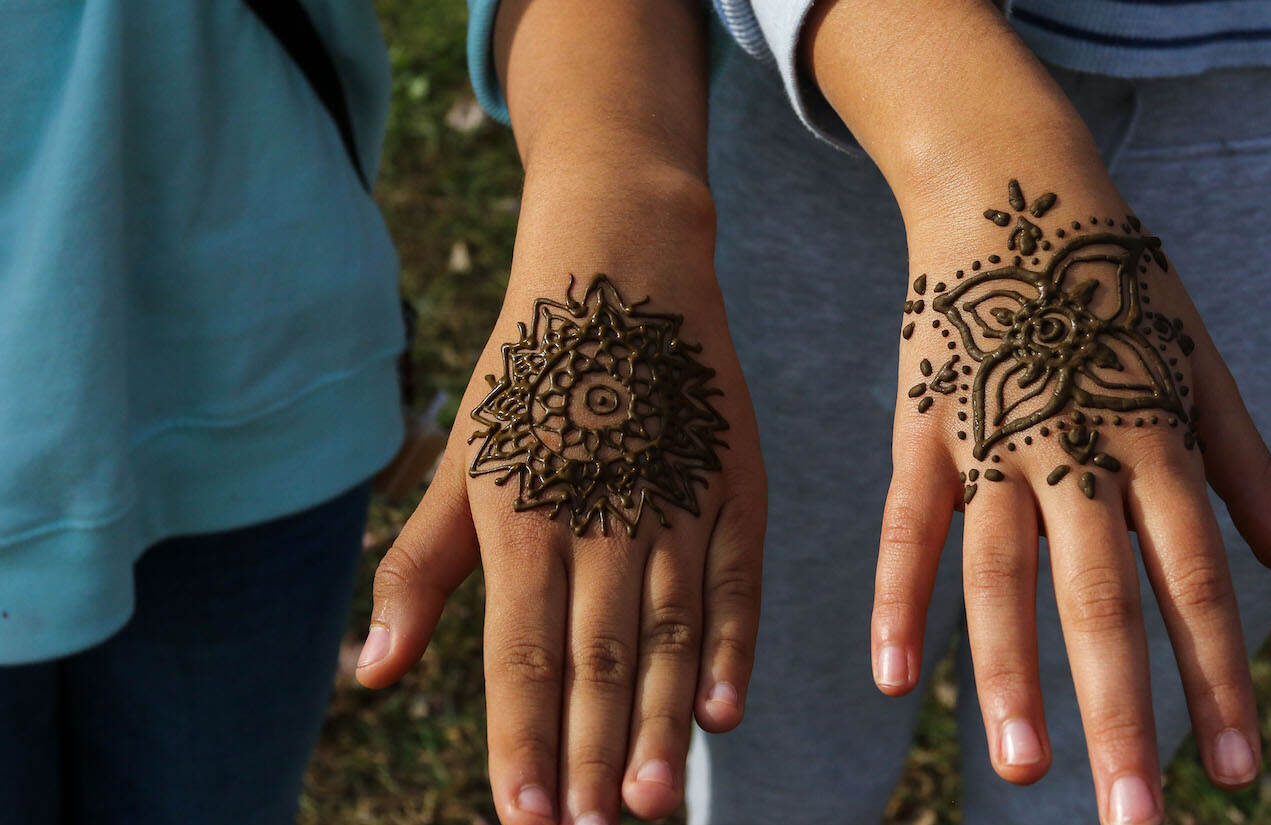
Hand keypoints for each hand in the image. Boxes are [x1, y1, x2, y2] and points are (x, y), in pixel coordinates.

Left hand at [356, 172, 765, 824]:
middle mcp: (601, 515)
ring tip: (648, 802)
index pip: (522, 656)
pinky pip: (737, 583)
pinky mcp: (734, 483)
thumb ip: (420, 572)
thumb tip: (371, 673)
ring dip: (657, 723)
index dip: (523, 743)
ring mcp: (675, 500)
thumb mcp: (461, 463)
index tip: (522, 819)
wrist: (623, 267)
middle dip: (591, 756)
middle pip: (597, 660)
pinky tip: (722, 712)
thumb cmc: (527, 376)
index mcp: (523, 515)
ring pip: (669, 634)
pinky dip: (732, 650)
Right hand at [872, 178, 1270, 820]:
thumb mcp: (1202, 364)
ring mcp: (992, 435)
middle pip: (1102, 594)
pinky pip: (907, 524)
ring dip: (1009, 673)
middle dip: (1121, 710)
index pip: (1196, 579)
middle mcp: (1077, 445)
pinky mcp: (922, 426)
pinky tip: (892, 679)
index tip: (1243, 773)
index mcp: (1155, 436)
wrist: (1012, 185)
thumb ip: (1247, 469)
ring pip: (1000, 571)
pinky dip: (899, 598)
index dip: (1222, 678)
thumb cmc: (1119, 287)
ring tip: (1022, 770)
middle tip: (1136, 817)